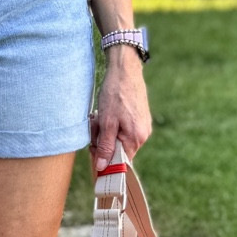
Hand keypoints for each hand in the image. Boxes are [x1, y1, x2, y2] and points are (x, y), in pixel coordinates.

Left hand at [90, 51, 150, 173]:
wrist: (125, 69)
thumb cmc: (116, 94)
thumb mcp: (106, 122)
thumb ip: (105, 146)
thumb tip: (102, 167)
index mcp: (136, 138)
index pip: (120, 161)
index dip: (104, 157)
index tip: (93, 148)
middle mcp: (143, 134)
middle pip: (118, 149)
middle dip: (102, 140)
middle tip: (95, 125)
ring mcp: (142, 126)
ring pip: (117, 138)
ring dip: (105, 130)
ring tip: (99, 116)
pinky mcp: (138, 118)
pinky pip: (122, 129)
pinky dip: (111, 123)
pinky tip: (106, 112)